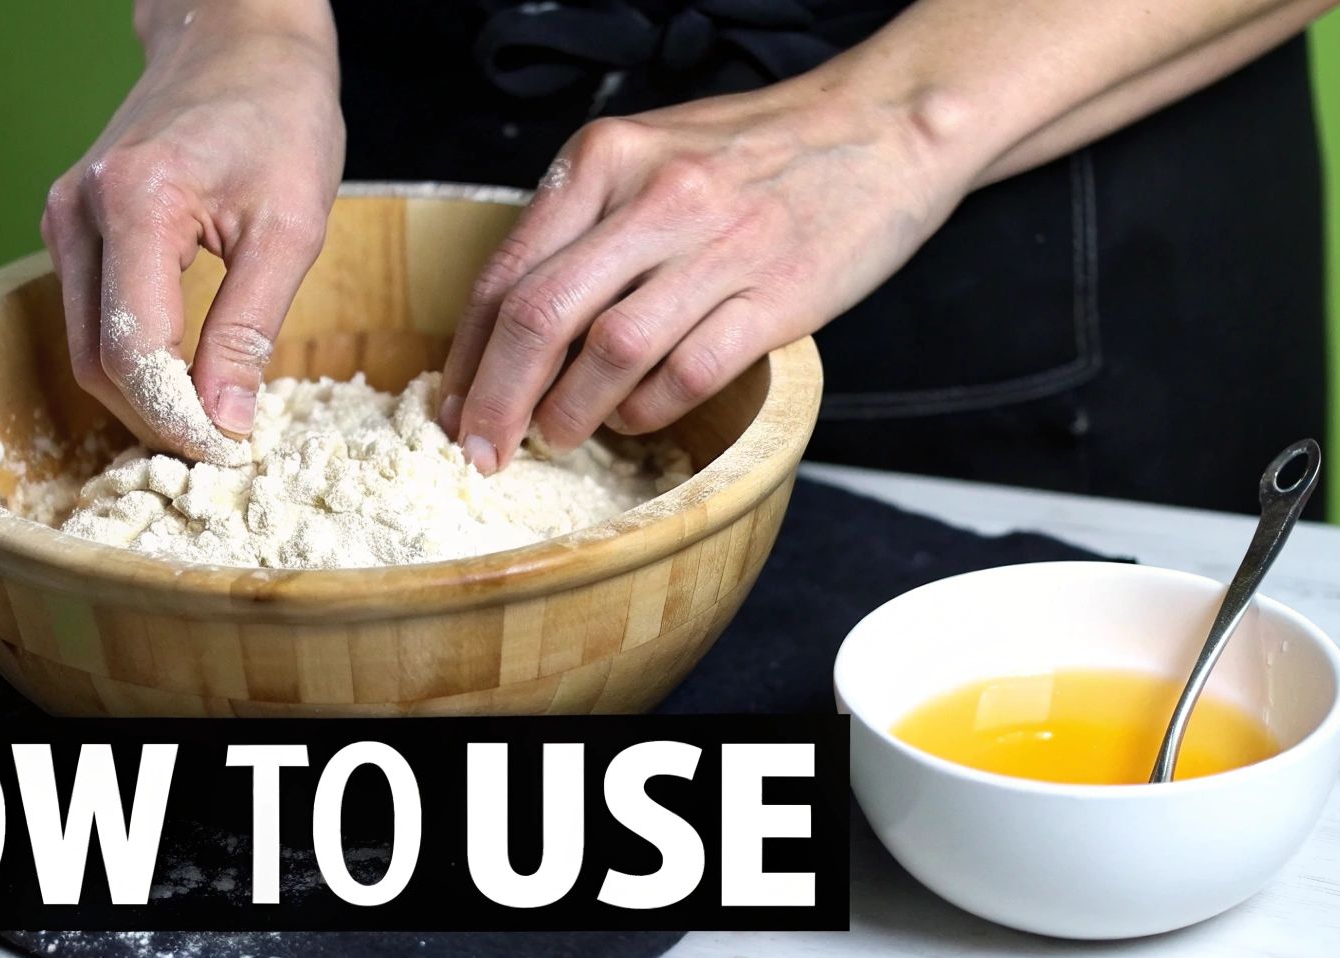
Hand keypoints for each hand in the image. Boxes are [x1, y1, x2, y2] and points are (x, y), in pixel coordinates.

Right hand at [41, 3, 342, 459]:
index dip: (178, 419)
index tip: (229, 454)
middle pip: (96, 361)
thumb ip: (251, 328)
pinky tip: (185, 379)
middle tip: (225, 451)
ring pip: (85, 347)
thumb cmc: (278, 117)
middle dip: (158, 419)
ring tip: (211, 424)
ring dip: (142, 398)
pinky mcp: (73, 228)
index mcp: (135, 202)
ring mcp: (65, 219)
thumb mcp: (290, 227)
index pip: (135, 351)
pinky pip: (91, 317)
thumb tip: (228, 422)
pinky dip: (133, 361)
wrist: (241, 43)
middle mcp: (79, 211)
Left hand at [437, 75, 975, 472]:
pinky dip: (648, 409)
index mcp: (607, 158)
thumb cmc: (761, 151)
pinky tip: (635, 416)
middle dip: (497, 400)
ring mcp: (719, 246)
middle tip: (483, 449)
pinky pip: (688, 372)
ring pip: (609, 351)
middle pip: (540, 316)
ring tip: (557, 437)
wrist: (885, 126)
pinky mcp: (778, 295)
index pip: (506, 272)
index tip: (454, 409)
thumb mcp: (651, 155)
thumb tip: (513, 325)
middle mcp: (654, 197)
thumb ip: (586, 224)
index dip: (468, 357)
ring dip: (569, 412)